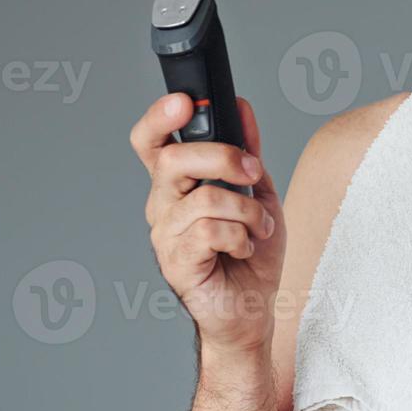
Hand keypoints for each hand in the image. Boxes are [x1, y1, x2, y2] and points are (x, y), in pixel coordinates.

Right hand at [130, 93, 285, 355]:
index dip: (159, 117)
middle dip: (225, 157)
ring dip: (248, 212)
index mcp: (178, 183)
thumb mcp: (259, 193)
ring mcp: (165, 235)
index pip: (152, 142)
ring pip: (205, 198)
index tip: (184, 101)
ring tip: (259, 229)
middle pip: (174, 159)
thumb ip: (247, 152)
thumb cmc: (251, 253)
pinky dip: (242, 237)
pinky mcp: (175, 263)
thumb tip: (241, 107)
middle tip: (253, 173)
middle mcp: (163, 205)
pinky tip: (245, 250)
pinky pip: (209, 231)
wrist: (254, 309)